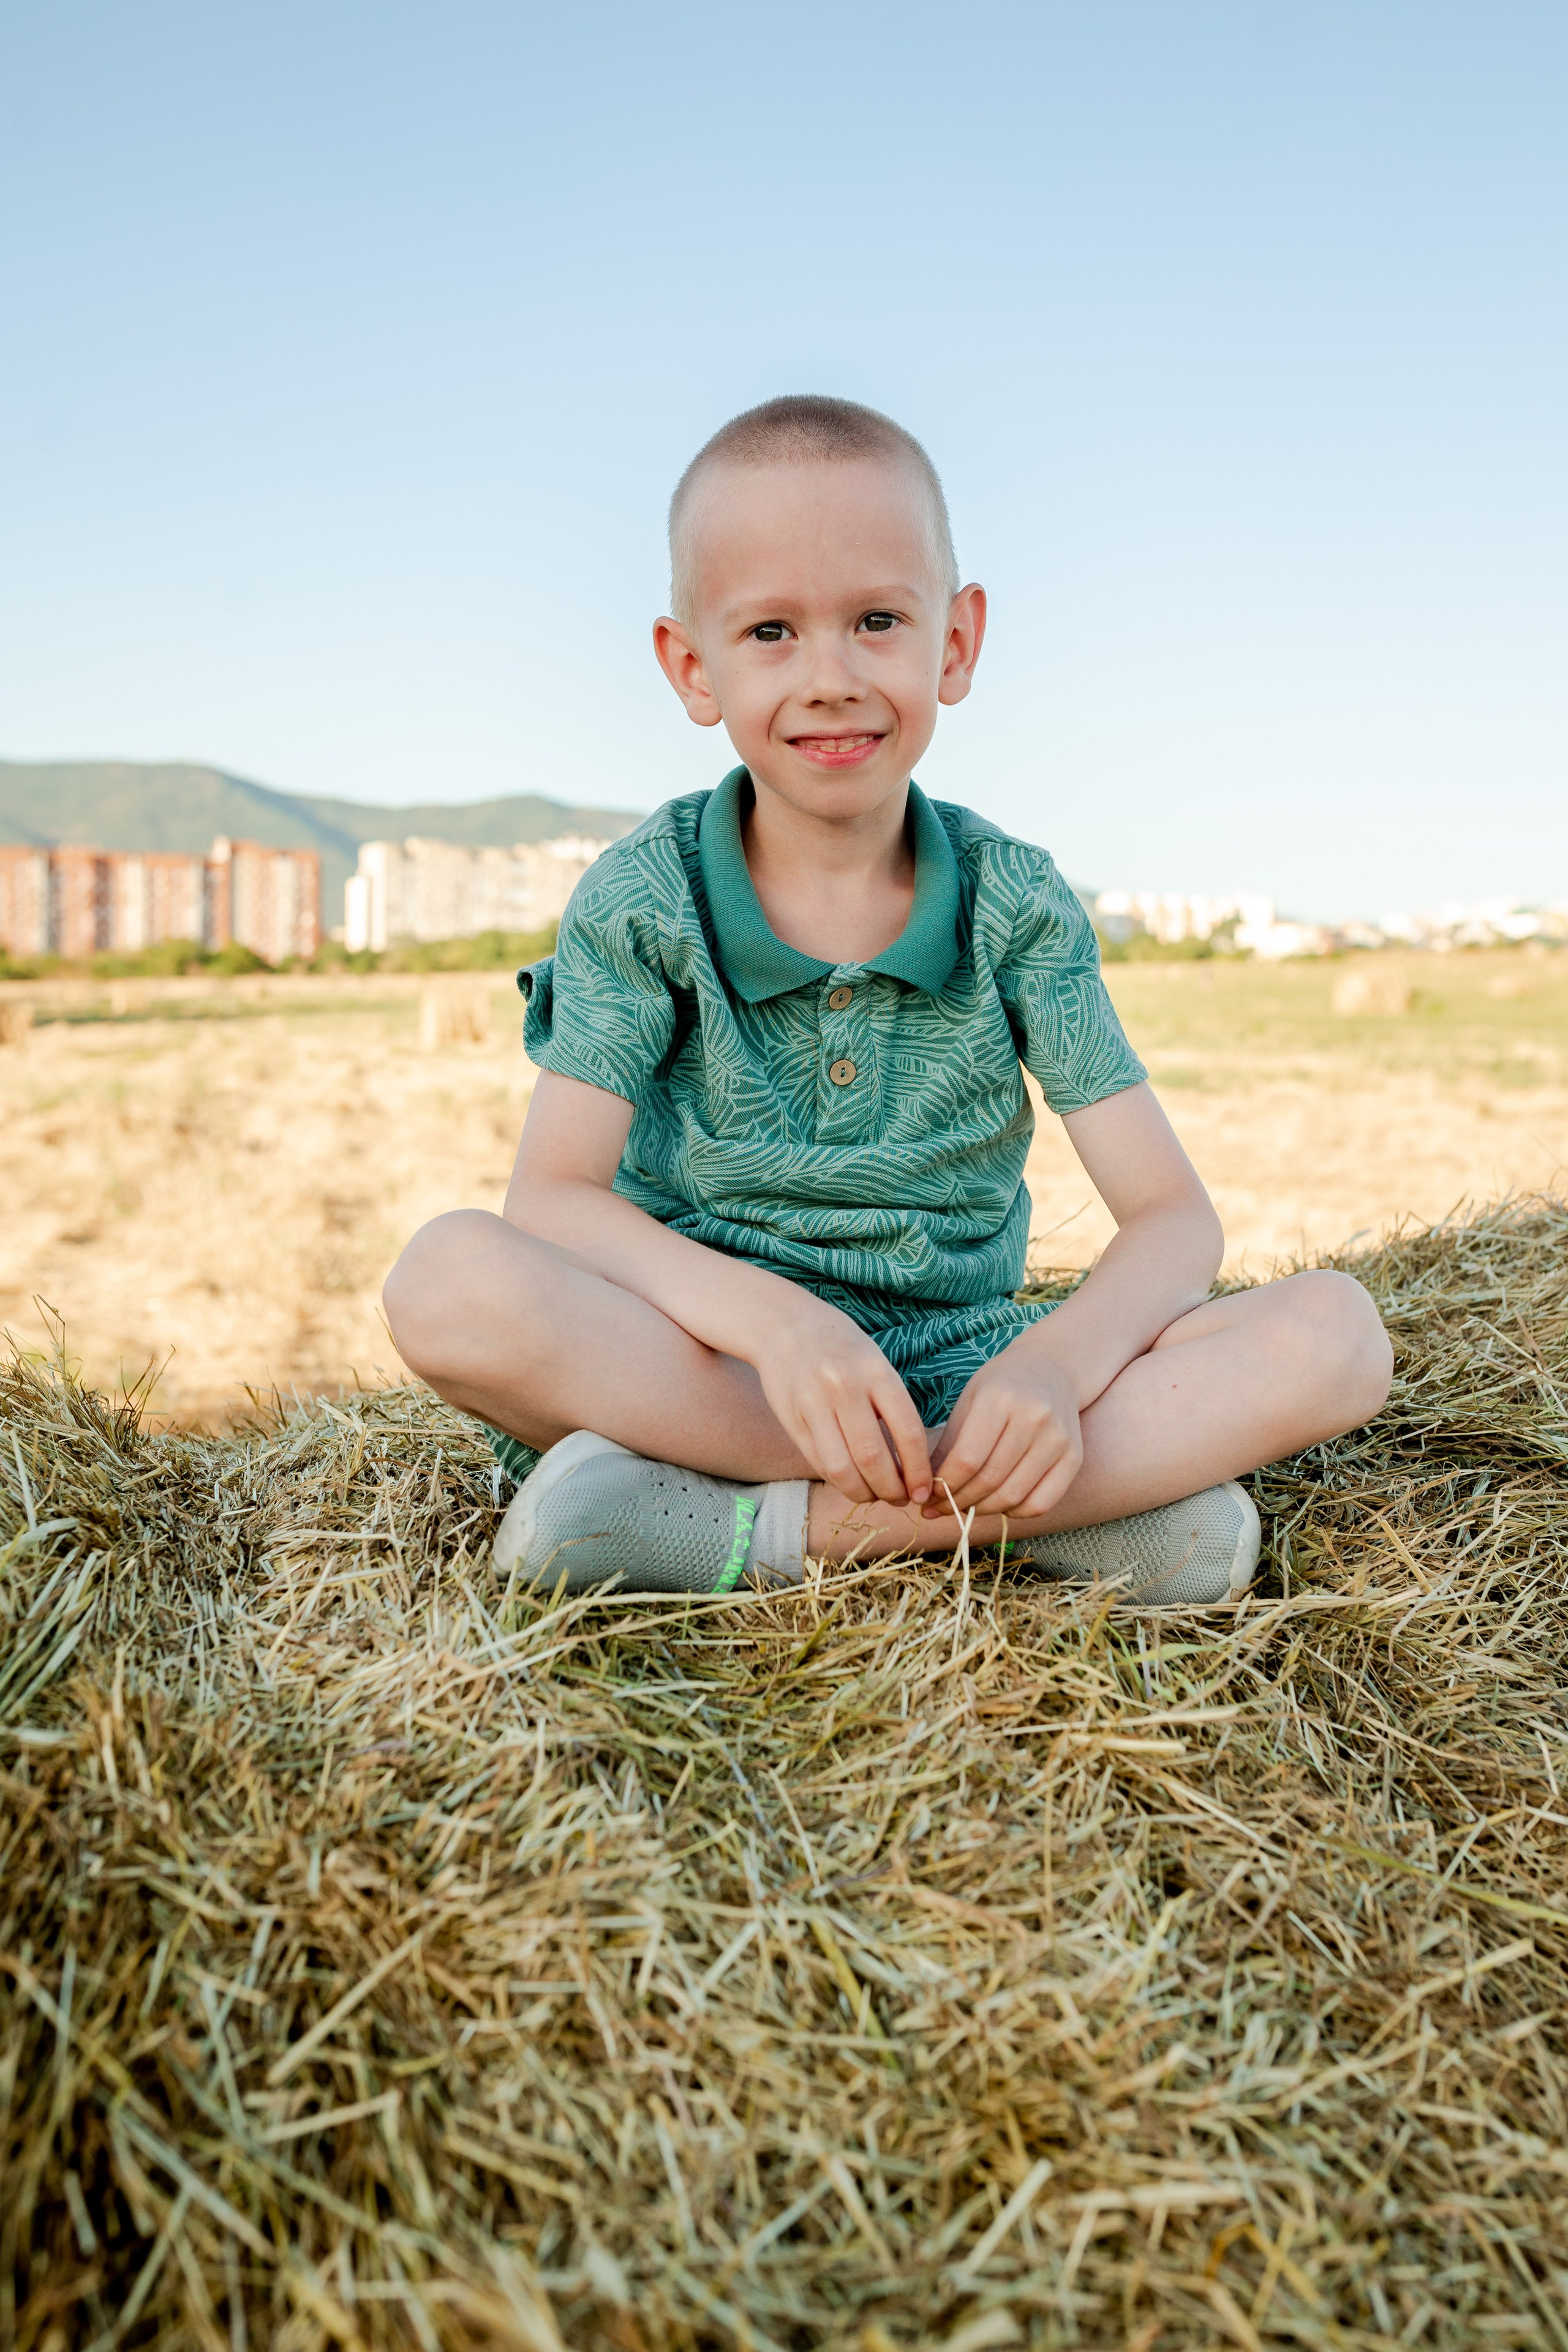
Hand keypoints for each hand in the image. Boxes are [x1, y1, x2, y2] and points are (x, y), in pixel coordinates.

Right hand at [756, 1300, 931, 1508]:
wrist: (785, 1326)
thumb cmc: (842, 1348)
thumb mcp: (876, 1364)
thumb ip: (892, 1406)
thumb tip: (912, 1464)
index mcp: (876, 1372)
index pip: (908, 1432)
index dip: (919, 1471)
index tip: (924, 1490)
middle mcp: (845, 1388)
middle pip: (874, 1458)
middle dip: (892, 1489)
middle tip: (901, 1499)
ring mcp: (815, 1405)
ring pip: (843, 1468)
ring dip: (864, 1493)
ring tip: (875, 1496)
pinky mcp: (792, 1420)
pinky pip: (820, 1463)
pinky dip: (839, 1481)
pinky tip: (851, 1482)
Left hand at [927, 1350, 1082, 1520]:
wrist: (1053, 1369)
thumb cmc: (1002, 1386)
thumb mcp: (969, 1401)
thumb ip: (949, 1445)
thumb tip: (927, 1493)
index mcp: (1000, 1399)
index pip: (967, 1459)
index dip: (945, 1485)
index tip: (929, 1496)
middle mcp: (1033, 1418)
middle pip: (990, 1479)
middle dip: (959, 1501)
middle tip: (942, 1508)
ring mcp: (1058, 1439)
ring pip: (1014, 1495)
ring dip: (983, 1510)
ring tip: (966, 1507)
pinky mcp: (1074, 1457)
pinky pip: (1041, 1503)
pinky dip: (1015, 1512)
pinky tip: (1000, 1505)